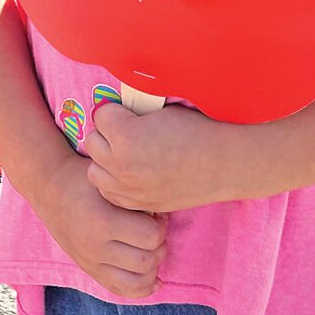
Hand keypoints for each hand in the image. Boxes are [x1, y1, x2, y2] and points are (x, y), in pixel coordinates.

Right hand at [30, 149, 167, 298]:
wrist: (50, 188)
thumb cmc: (84, 178)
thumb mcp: (109, 181)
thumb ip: (135, 198)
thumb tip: (162, 219)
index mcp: (101, 222)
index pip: (151, 236)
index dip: (161, 225)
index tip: (156, 215)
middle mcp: (95, 247)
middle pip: (146, 261)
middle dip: (159, 246)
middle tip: (154, 230)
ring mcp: (91, 263)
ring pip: (137, 282)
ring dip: (153, 267)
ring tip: (151, 249)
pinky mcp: (90, 270)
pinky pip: (121, 290)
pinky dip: (142, 288)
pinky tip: (153, 277)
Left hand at [83, 103, 242, 214]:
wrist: (223, 164)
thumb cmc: (196, 131)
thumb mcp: (160, 112)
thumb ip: (132, 114)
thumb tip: (113, 113)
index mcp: (127, 136)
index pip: (101, 115)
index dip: (116, 111)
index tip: (131, 113)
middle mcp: (121, 165)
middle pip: (92, 142)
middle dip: (107, 135)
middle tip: (129, 132)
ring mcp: (128, 188)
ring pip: (94, 170)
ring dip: (106, 160)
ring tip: (126, 153)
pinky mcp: (137, 204)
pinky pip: (108, 191)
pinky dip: (114, 182)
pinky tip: (131, 173)